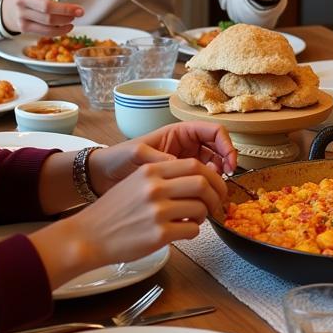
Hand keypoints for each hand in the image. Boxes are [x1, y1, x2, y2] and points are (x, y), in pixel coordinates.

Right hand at [1, 0, 83, 33]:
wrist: (11, 8)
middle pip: (46, 7)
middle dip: (66, 9)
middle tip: (81, 11)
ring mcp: (21, 14)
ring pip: (47, 20)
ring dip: (65, 20)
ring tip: (75, 16)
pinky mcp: (24, 27)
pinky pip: (45, 32)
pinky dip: (59, 30)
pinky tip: (69, 26)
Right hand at [44, 158, 227, 269]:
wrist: (87, 236)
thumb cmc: (112, 212)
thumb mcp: (135, 182)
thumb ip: (164, 177)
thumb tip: (198, 180)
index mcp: (151, 171)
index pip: (195, 165)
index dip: (212, 176)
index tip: (216, 185)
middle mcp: (155, 187)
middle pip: (202, 183)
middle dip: (216, 194)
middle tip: (215, 203)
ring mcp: (158, 211)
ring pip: (200, 208)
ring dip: (204, 215)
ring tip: (195, 219)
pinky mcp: (159, 234)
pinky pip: (192, 230)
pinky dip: (194, 231)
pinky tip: (184, 231)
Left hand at [88, 121, 237, 194]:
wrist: (102, 178)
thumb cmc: (118, 158)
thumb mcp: (137, 153)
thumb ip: (160, 157)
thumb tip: (182, 165)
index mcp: (180, 132)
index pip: (215, 132)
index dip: (227, 145)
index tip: (229, 165)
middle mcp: (187, 145)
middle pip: (219, 150)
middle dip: (227, 165)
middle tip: (224, 185)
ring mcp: (185, 162)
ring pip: (213, 167)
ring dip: (218, 179)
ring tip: (212, 195)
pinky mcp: (181, 180)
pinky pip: (201, 182)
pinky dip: (206, 190)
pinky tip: (201, 200)